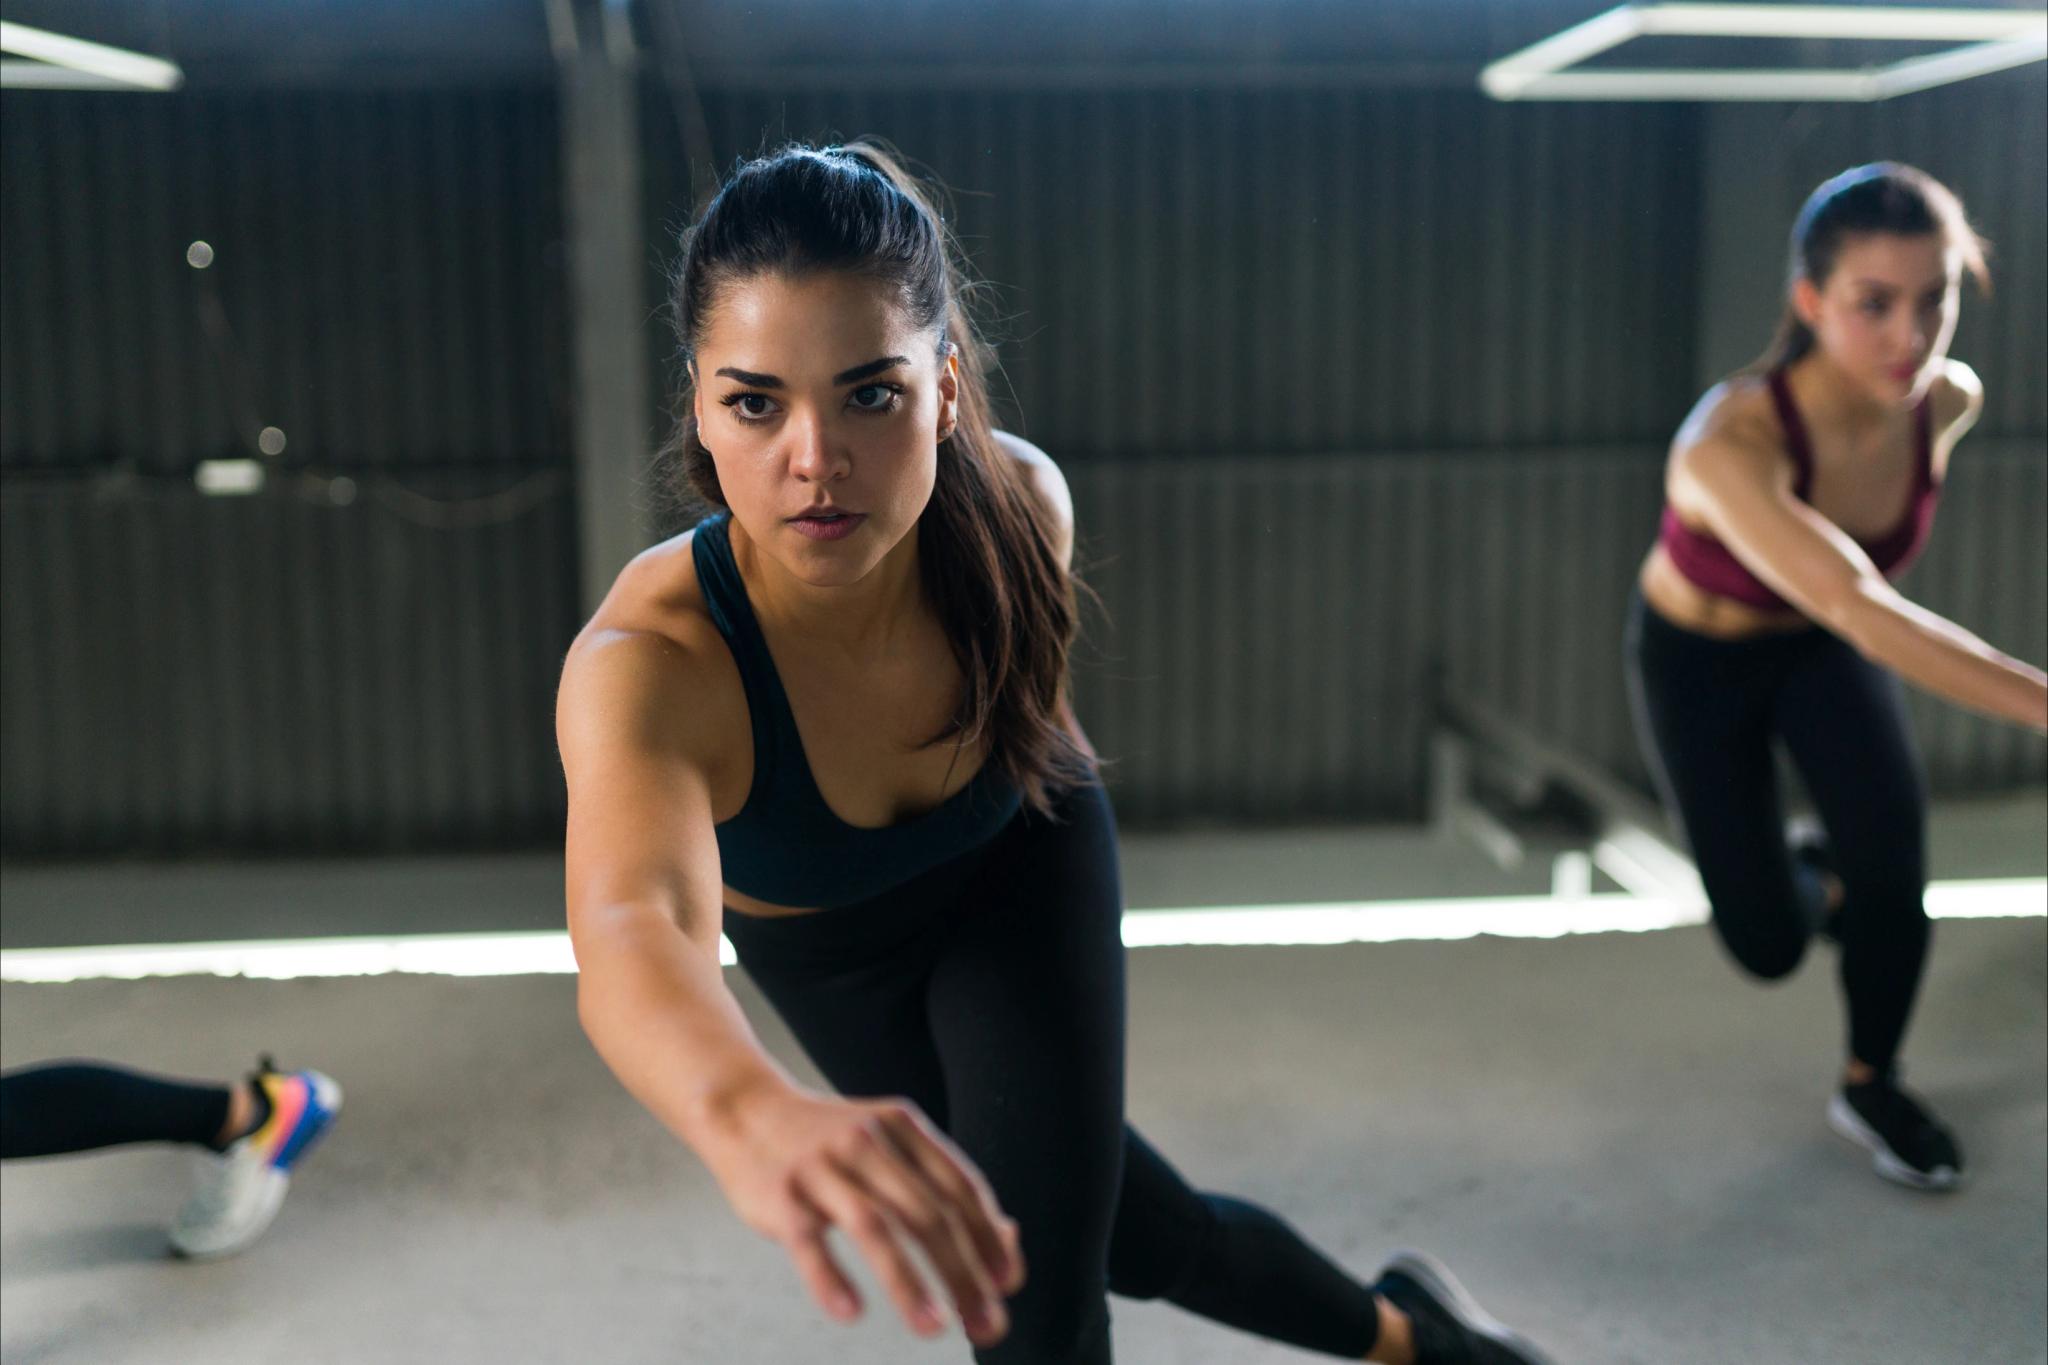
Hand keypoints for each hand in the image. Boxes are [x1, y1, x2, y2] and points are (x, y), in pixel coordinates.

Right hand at [701, 1082, 1024, 1346]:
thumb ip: (942, 1187)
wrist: (746, 1108)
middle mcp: (867, 1142)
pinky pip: (808, 1241)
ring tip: (934, 1327)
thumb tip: (1008, 1239)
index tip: (1009, 1283)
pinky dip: (830, 1277)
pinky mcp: (782, 1196)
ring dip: (908, 1281)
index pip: (959, 1185)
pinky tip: (851, 1311)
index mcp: (903, 1127)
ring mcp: (822, 1167)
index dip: (988, 1237)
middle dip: (963, 1273)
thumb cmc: (829, 1142)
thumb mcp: (890, 1146)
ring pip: (875, 1226)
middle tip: (987, 1324)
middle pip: (927, 1213)